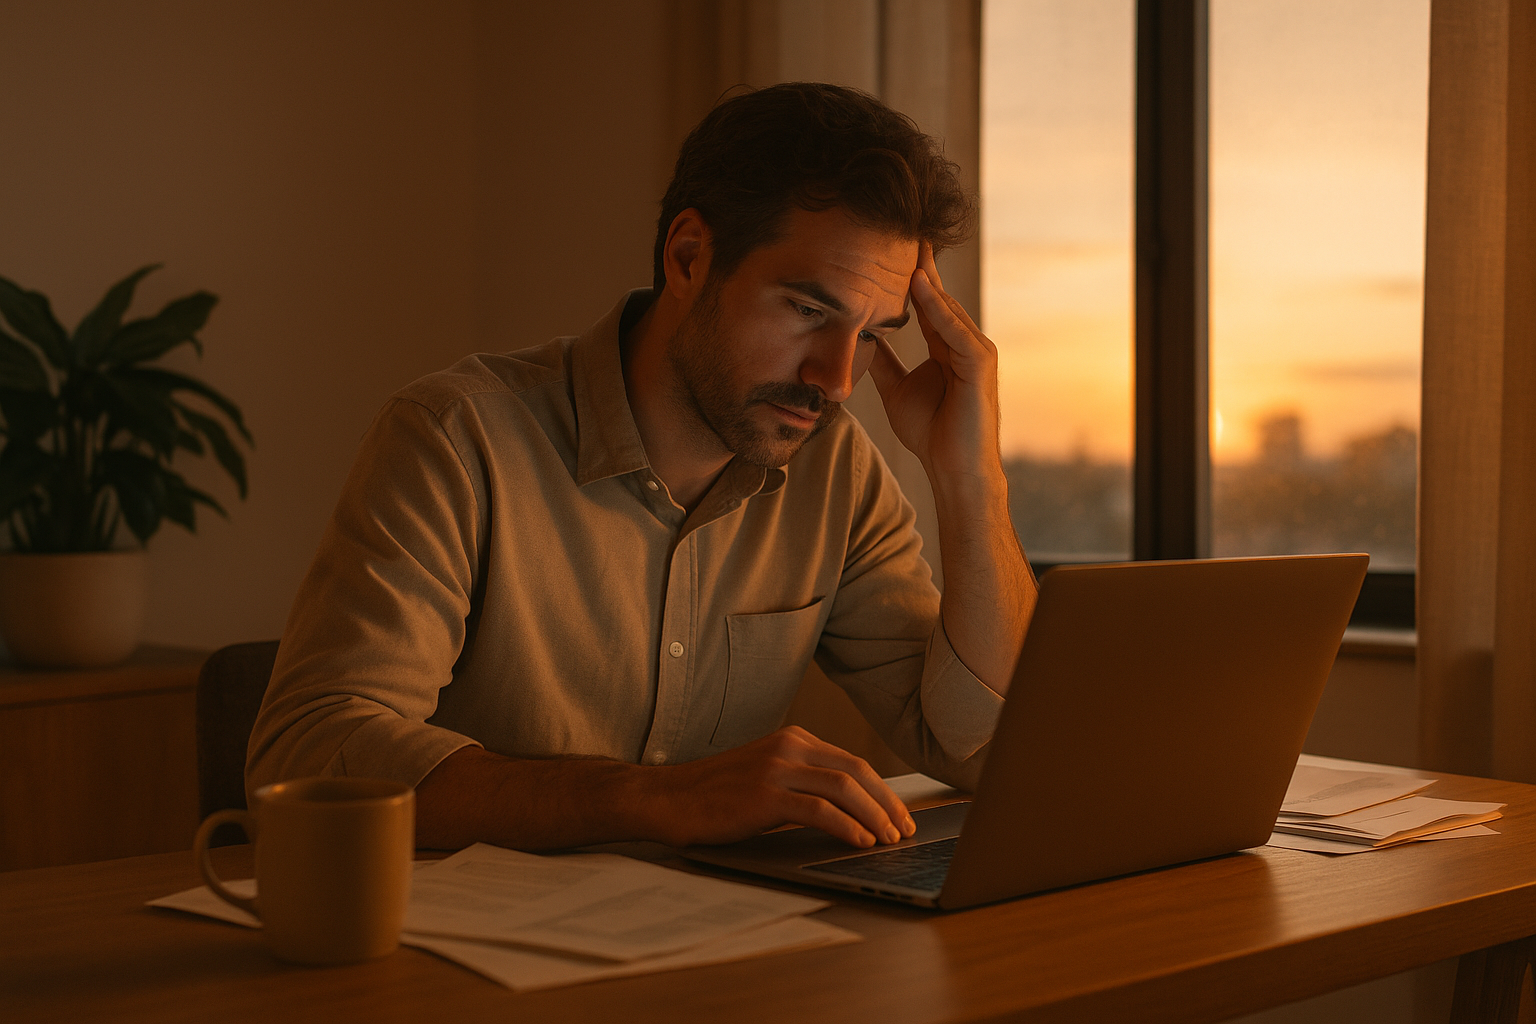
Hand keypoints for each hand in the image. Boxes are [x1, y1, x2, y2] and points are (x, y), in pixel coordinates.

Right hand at [644, 726, 915, 847]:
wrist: (667, 797)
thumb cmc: (715, 794)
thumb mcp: (766, 777)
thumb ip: (802, 782)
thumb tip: (848, 811)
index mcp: (793, 740)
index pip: (853, 763)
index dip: (882, 791)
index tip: (899, 815)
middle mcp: (789, 747)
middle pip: (856, 772)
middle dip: (887, 804)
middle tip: (905, 830)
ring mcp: (777, 768)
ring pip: (844, 788)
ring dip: (874, 816)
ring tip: (889, 840)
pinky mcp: (764, 794)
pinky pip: (818, 810)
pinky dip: (846, 826)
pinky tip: (860, 842)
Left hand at [866, 242, 1002, 481]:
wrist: (953, 469)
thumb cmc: (931, 434)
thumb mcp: (896, 389)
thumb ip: (885, 364)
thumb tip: (863, 343)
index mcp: (946, 345)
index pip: (926, 301)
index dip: (907, 274)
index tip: (887, 245)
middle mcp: (964, 341)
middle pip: (938, 295)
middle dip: (918, 263)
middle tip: (898, 225)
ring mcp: (975, 350)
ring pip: (946, 306)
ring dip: (924, 276)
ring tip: (903, 244)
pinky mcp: (980, 363)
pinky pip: (954, 328)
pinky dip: (937, 306)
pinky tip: (918, 283)